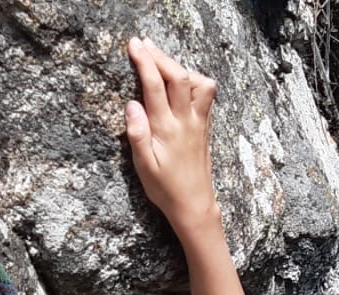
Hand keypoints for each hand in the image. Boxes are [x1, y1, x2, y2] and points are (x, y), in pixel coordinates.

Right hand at [125, 37, 219, 232]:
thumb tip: (132, 104)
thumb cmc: (166, 189)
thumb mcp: (144, 167)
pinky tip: (180, 81)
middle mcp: (186, 121)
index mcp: (167, 129)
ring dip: (180, 67)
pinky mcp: (205, 127)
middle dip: (160, 56)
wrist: (195, 206)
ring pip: (198, 82)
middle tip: (143, 44)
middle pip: (178, 76)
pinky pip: (206, 95)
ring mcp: (198, 122)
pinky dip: (193, 80)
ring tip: (161, 62)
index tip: (134, 45)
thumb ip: (137, 134)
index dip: (144, 61)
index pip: (155, 86)